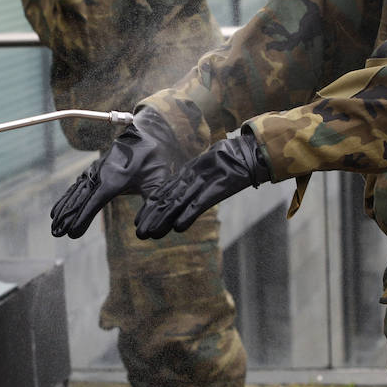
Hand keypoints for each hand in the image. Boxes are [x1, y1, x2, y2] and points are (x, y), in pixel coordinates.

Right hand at [49, 108, 183, 238]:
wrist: (147, 133)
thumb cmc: (156, 159)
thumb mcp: (160, 181)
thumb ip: (152, 205)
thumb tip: (144, 231)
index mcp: (117, 177)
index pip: (96, 200)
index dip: (83, 217)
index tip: (73, 233)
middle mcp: (102, 172)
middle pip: (81, 197)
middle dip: (68, 216)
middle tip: (56, 234)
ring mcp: (96, 170)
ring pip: (76, 192)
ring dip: (64, 209)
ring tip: (54, 227)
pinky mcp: (95, 170)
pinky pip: (77, 186)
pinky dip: (67, 199)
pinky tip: (57, 211)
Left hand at [133, 130, 269, 238]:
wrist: (248, 152)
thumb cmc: (229, 163)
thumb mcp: (207, 172)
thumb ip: (194, 182)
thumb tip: (184, 197)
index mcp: (187, 173)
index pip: (163, 191)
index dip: (149, 207)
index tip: (138, 221)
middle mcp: (190, 177)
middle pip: (166, 199)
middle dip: (152, 217)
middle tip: (140, 234)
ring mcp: (202, 181)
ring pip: (178, 202)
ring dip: (163, 219)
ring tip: (151, 234)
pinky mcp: (217, 187)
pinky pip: (200, 203)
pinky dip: (188, 215)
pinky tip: (179, 227)